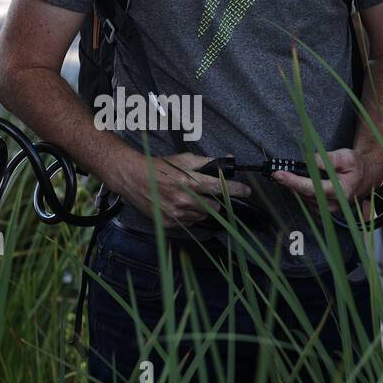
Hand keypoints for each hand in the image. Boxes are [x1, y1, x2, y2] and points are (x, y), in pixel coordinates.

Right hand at [114, 152, 251, 226]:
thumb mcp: (184, 159)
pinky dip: (188, 215)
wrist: (134, 178)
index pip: (221, 188)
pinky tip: (177, 205)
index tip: (247, 191)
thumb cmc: (160, 167)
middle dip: (214, 200)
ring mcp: (177, 214)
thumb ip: (207, 162)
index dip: (238, 190)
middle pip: (214, 206)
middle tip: (205, 193)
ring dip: (201, 209)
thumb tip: (227, 160)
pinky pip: (189, 222)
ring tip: (187, 197)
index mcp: (190, 182)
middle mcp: (185, 200)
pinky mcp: (170, 223)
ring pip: (202, 216)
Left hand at [271, 147, 374, 214]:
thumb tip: (310, 160)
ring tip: (286, 174)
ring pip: (304, 198)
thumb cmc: (356, 166)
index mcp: (341, 191)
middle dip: (289, 183)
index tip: (280, 174)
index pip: (313, 188)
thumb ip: (328, 159)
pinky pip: (306, 200)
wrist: (364, 176)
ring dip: (294, 186)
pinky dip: (299, 190)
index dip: (294, 181)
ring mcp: (328, 208)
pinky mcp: (323, 208)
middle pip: (305, 194)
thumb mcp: (346, 157)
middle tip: (277, 172)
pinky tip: (296, 181)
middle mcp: (333, 203)